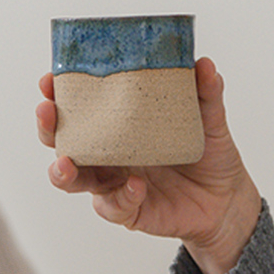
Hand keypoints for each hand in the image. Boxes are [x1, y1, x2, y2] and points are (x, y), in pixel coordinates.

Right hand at [36, 57, 262, 273]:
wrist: (227, 200)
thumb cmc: (210, 155)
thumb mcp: (210, 119)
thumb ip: (205, 93)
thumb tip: (204, 63)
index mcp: (120, 125)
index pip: (81, 106)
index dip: (60, 93)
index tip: (50, 79)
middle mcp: (110, 154)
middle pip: (63, 141)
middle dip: (48, 127)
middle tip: (46, 111)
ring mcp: (115, 182)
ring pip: (74, 179)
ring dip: (63, 171)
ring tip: (65, 163)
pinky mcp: (129, 210)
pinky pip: (114, 205)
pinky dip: (122, 195)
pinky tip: (137, 185)